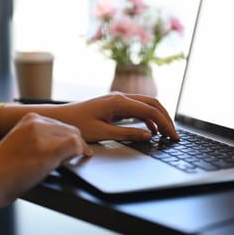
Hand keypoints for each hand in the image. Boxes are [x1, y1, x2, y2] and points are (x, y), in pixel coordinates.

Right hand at [0, 112, 91, 206]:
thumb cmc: (1, 169)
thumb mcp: (21, 142)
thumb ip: (41, 138)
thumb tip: (68, 144)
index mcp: (31, 118)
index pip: (63, 126)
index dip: (68, 142)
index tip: (66, 154)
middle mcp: (37, 121)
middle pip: (72, 131)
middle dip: (72, 147)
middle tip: (62, 162)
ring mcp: (42, 135)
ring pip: (76, 138)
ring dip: (71, 154)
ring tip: (52, 165)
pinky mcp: (47, 150)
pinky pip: (76, 146)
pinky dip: (76, 155)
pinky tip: (62, 165)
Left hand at [42, 92, 178, 141]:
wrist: (58, 118)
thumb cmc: (76, 125)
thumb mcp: (102, 133)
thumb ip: (127, 134)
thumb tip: (149, 135)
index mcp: (119, 102)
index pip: (151, 111)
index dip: (165, 124)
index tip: (174, 137)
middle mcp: (120, 97)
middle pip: (153, 103)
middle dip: (167, 118)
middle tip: (175, 135)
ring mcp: (118, 100)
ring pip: (146, 105)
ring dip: (159, 117)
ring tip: (167, 133)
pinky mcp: (114, 105)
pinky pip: (137, 109)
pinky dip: (148, 118)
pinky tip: (152, 130)